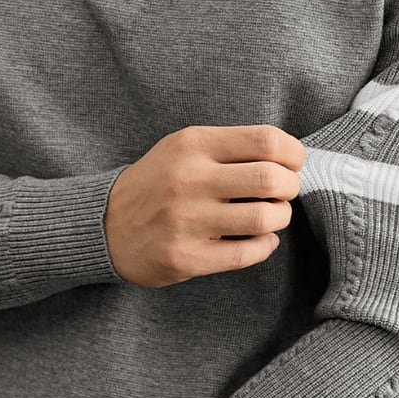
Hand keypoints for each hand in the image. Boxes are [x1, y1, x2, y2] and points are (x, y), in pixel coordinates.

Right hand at [104, 123, 305, 287]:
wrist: (104, 225)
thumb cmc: (158, 184)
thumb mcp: (184, 148)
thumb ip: (230, 147)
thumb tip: (288, 158)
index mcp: (192, 145)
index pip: (266, 140)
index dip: (293, 154)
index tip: (291, 164)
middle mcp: (189, 179)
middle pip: (270, 178)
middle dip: (290, 187)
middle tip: (284, 193)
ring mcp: (186, 221)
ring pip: (264, 218)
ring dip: (280, 218)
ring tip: (271, 217)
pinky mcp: (186, 257)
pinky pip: (247, 254)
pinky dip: (264, 246)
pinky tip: (259, 240)